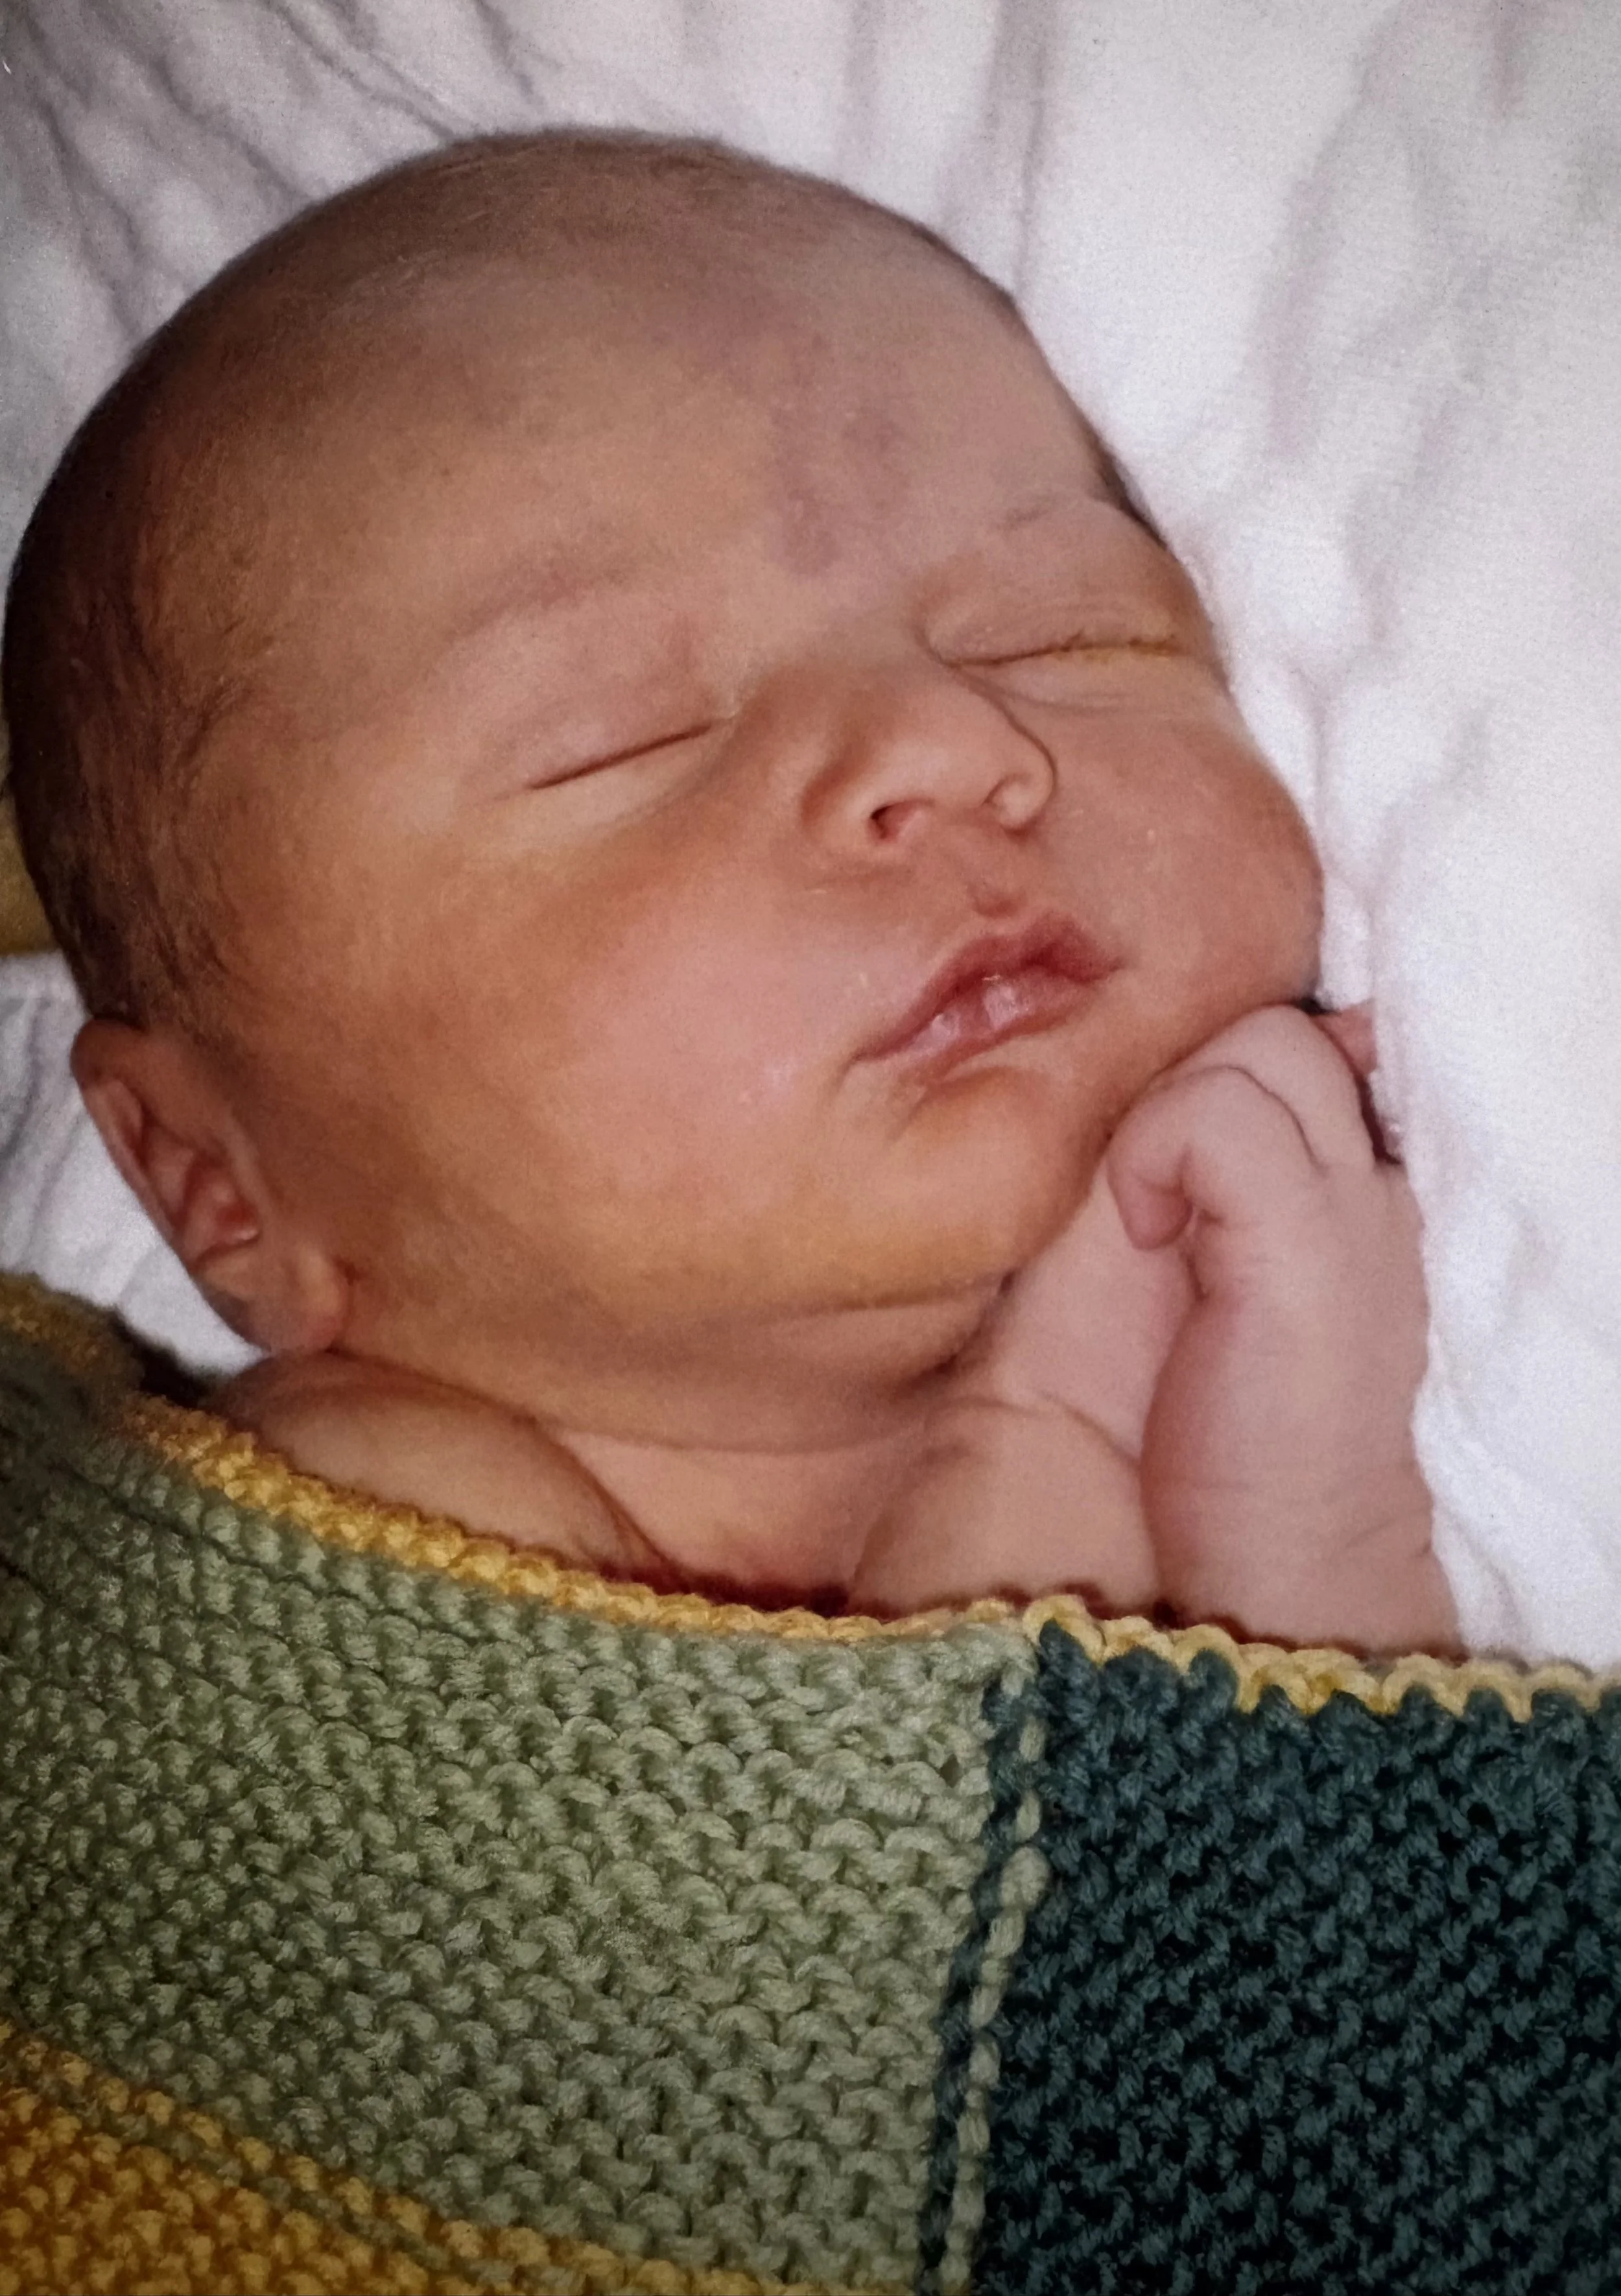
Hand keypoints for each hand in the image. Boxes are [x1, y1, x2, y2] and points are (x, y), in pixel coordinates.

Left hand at [1105, 1004, 1454, 1653]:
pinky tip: (1150, 1239)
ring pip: (1264, 1045)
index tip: (1181, 1155)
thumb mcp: (1209, 1285)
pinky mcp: (1308, 1242)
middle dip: (1199, 1090)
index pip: (1322, 1056)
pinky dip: (1153, 1153)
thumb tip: (1174, 1099)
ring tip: (1157, 1229)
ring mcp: (1358, 1208)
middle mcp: (1381, 1188)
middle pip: (1287, 1037)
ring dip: (1173, 1117)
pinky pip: (1219, 1109)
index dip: (1239, 1079)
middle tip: (1163, 1204)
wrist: (1276, 1577)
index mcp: (1367, 1199)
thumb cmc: (1229, 1445)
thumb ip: (1200, 1190)